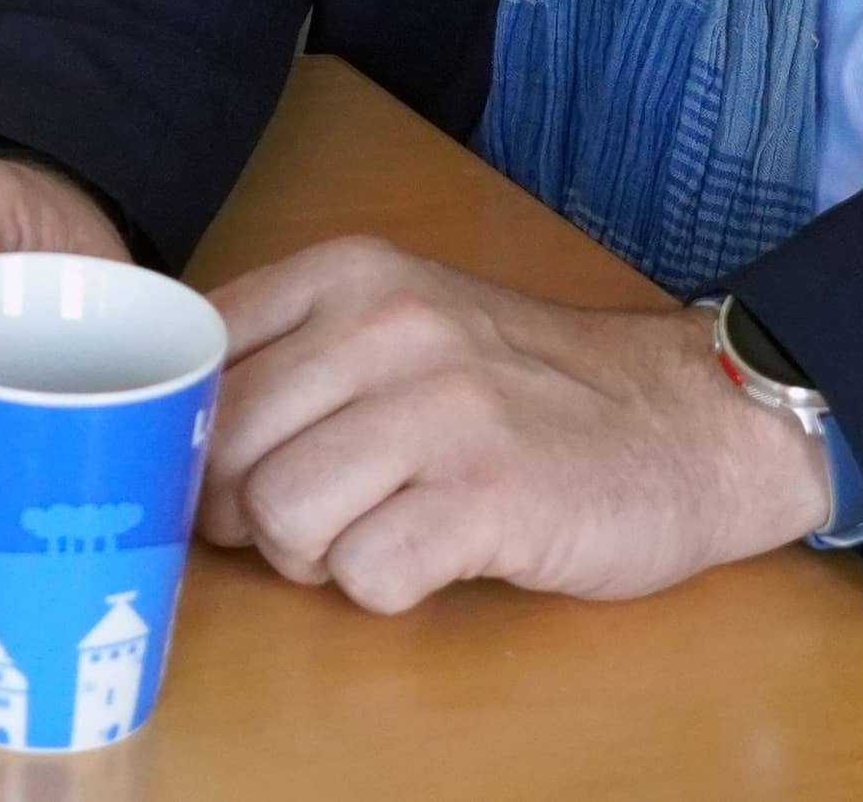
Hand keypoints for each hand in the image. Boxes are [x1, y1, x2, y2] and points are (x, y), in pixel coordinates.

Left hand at [197, 237, 829, 610]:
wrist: (691, 418)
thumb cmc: (529, 384)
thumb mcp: (403, 319)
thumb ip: (294, 349)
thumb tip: (171, 426)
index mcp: (350, 273)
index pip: (199, 355)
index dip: (195, 435)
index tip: (234, 466)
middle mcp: (387, 325)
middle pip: (225, 450)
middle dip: (244, 511)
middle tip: (306, 522)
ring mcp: (441, 409)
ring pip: (279, 515)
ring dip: (310, 556)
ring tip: (369, 539)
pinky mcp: (489, 496)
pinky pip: (364, 575)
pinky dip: (381, 588)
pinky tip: (427, 560)